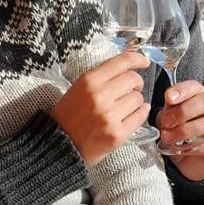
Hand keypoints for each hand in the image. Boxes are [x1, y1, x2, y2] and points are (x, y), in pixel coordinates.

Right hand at [50, 52, 150, 166]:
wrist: (58, 145)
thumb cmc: (69, 115)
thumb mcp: (79, 88)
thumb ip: (102, 77)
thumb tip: (130, 69)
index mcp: (89, 81)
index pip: (122, 62)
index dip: (138, 59)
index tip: (144, 62)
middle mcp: (100, 96)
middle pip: (134, 79)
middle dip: (136, 84)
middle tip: (132, 90)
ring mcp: (109, 116)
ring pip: (138, 99)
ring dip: (136, 101)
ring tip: (125, 107)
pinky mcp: (117, 134)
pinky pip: (140, 116)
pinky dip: (141, 114)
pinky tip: (135, 114)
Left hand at [156, 80, 203, 181]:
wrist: (194, 163)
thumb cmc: (183, 137)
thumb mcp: (170, 123)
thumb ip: (167, 114)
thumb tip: (165, 110)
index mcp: (201, 96)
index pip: (195, 87)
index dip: (182, 90)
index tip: (168, 98)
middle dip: (183, 111)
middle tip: (166, 122)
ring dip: (187, 130)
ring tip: (170, 138)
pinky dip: (198, 147)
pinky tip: (185, 150)